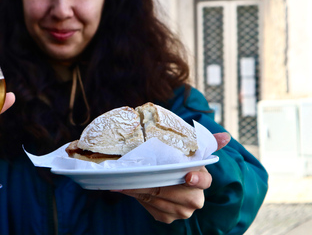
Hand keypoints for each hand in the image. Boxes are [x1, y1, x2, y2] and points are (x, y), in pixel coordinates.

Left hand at [112, 132, 230, 223]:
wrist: (165, 179)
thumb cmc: (178, 162)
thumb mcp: (189, 151)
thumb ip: (206, 142)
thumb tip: (226, 136)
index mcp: (203, 181)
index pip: (205, 182)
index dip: (196, 179)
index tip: (188, 176)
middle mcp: (196, 199)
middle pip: (173, 191)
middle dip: (154, 182)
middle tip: (138, 174)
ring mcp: (183, 211)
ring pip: (158, 199)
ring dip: (140, 189)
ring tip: (127, 179)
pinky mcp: (168, 217)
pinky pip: (151, 207)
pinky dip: (139, 198)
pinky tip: (129, 188)